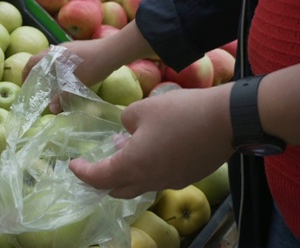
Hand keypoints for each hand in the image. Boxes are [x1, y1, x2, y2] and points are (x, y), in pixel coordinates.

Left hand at [69, 83, 235, 198]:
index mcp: (132, 166)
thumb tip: (127, 131)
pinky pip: (159, 178)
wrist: (227, 120)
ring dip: (126, 173)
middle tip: (94, 165)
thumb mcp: (141, 109)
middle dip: (102, 180)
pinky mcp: (187, 176)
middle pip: (118, 190)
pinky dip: (147, 169)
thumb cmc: (179, 112)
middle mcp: (149, 180)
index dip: (82, 172)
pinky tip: (151, 149)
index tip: (73, 164)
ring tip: (122, 150)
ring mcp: (171, 181)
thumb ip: (125, 122)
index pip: (98, 178)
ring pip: (140, 185)